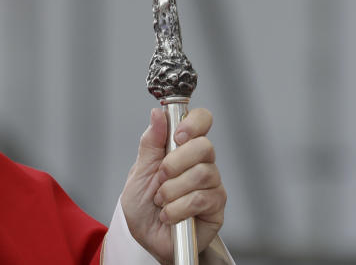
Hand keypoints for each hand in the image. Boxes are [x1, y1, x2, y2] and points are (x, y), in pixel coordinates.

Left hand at [120, 106, 226, 263]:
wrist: (147, 240)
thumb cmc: (143, 206)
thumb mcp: (138, 173)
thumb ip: (150, 144)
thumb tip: (157, 114)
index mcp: (183, 147)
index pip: (201, 120)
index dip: (193, 122)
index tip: (177, 136)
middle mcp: (201, 162)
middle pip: (204, 146)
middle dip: (175, 163)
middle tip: (161, 178)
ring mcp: (212, 183)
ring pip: (202, 174)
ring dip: (173, 190)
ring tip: (161, 202)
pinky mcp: (216, 206)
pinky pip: (202, 199)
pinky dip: (178, 208)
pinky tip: (169, 215)